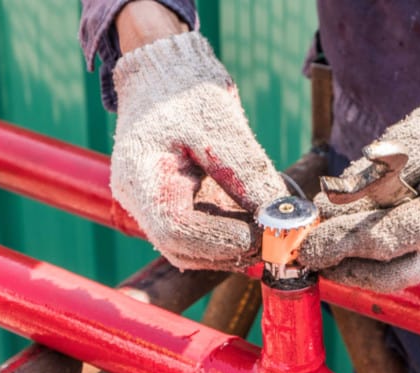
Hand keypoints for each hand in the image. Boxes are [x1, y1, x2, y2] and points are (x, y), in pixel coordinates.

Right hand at [110, 30, 287, 270]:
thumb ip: (247, 172)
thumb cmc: (184, 90)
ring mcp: (156, 204)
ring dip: (230, 249)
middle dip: (227, 251)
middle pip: (181, 248)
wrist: (164, 75)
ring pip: (191, 248)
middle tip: (269, 241)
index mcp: (142, 177)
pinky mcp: (175, 203)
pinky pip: (199, 233)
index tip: (256, 235)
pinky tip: (255, 226)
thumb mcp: (220, 124)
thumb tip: (278, 214)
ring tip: (267, 234)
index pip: (174, 229)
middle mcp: (142, 199)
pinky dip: (227, 236)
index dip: (218, 239)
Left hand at [299, 83, 419, 291]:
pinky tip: (352, 242)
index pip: (383, 241)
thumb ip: (364, 185)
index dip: (338, 244)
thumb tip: (324, 214)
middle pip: (388, 276)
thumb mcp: (404, 147)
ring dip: (355, 265)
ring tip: (325, 245)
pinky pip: (406, 267)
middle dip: (342, 267)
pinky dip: (375, 258)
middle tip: (309, 253)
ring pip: (395, 277)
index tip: (304, 244)